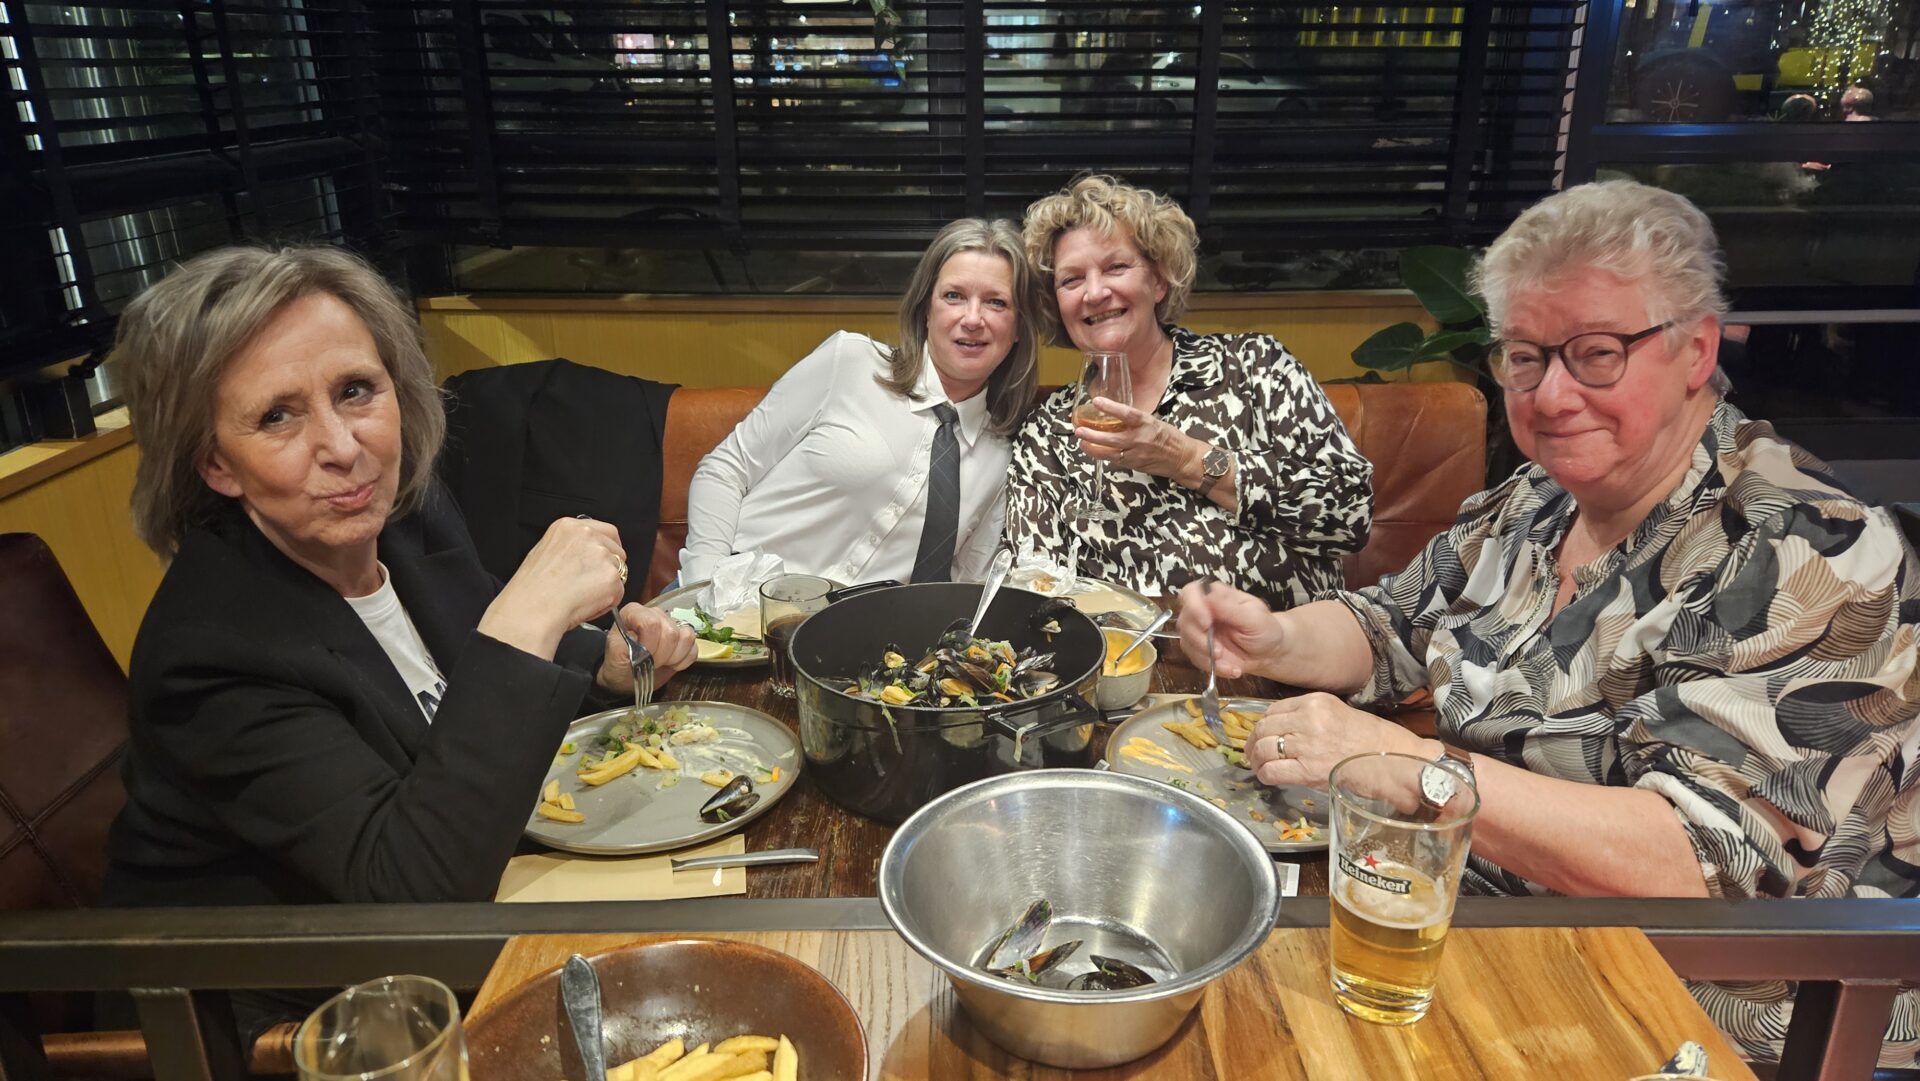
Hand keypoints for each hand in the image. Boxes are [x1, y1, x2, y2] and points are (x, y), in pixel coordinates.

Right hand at [479, 517, 625, 660]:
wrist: (532, 609)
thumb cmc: (532, 589)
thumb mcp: (544, 551)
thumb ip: (570, 547)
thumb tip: (584, 554)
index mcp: (569, 527)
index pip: (607, 531)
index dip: (609, 547)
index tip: (608, 559)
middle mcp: (587, 536)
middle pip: (616, 551)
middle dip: (609, 568)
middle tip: (590, 585)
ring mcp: (602, 555)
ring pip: (619, 572)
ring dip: (607, 586)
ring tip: (581, 596)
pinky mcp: (612, 577)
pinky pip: (618, 592)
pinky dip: (607, 602)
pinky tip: (586, 604)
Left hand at [597, 603, 697, 690]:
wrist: (627, 674)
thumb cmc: (619, 663)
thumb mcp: (614, 655)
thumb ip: (624, 647)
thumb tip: (641, 648)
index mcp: (634, 612)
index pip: (651, 623)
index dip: (650, 645)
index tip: (642, 658)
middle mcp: (655, 614)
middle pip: (671, 632)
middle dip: (661, 655)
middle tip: (650, 663)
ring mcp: (672, 623)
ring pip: (686, 637)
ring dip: (673, 657)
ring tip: (660, 662)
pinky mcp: (684, 637)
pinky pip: (694, 648)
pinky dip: (683, 660)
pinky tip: (670, 663)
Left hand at [1074, 396, 1205, 480]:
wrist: (1182, 458)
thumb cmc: (1168, 437)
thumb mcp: (1154, 422)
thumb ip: (1135, 420)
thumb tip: (1114, 413)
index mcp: (1147, 423)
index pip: (1127, 413)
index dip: (1111, 407)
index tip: (1096, 401)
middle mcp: (1141, 439)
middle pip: (1113, 438)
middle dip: (1093, 435)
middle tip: (1079, 430)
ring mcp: (1137, 454)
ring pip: (1110, 453)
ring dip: (1093, 448)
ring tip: (1081, 442)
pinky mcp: (1134, 465)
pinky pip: (1114, 460)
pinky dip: (1102, 455)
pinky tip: (1092, 450)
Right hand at [1175, 579, 1284, 679]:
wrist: (1270, 653)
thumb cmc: (1265, 629)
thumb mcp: (1254, 618)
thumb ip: (1231, 609)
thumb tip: (1209, 597)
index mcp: (1216, 596)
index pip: (1191, 592)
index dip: (1193, 606)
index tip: (1206, 623)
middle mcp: (1203, 611)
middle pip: (1184, 620)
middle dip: (1199, 639)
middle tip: (1219, 652)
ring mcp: (1199, 632)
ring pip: (1186, 642)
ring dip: (1206, 657)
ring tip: (1231, 665)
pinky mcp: (1199, 650)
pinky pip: (1195, 659)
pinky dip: (1213, 667)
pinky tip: (1231, 669)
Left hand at [1245, 692, 1431, 788]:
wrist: (1392, 760)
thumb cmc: (1369, 740)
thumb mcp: (1336, 715)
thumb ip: (1307, 719)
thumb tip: (1279, 732)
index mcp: (1314, 702)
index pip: (1273, 710)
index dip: (1262, 725)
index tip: (1260, 736)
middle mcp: (1308, 719)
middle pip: (1264, 729)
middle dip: (1253, 743)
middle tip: (1252, 754)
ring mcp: (1307, 744)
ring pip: (1263, 749)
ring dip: (1256, 760)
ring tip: (1259, 767)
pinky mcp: (1308, 769)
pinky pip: (1272, 771)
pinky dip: (1265, 776)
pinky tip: (1269, 778)